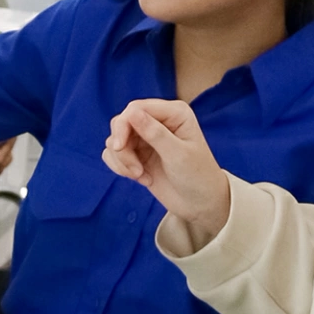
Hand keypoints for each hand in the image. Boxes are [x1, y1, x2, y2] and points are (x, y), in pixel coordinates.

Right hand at [102, 100, 230, 248]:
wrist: (200, 204)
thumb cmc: (197, 176)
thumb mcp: (178, 155)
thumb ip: (155, 133)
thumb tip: (131, 113)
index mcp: (174, 113)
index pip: (136, 108)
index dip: (123, 125)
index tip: (119, 147)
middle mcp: (158, 121)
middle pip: (121, 122)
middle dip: (122, 147)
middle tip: (134, 170)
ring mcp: (146, 137)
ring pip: (115, 140)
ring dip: (122, 160)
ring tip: (140, 176)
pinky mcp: (137, 154)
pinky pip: (113, 154)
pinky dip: (121, 167)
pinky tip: (142, 178)